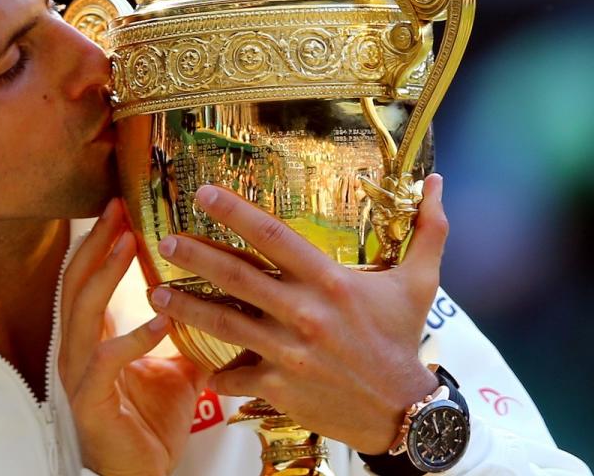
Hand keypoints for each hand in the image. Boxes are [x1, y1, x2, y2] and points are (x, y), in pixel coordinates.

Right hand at [59, 198, 207, 475]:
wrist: (141, 474)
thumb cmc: (151, 423)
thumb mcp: (177, 368)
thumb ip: (188, 333)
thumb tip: (226, 299)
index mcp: (93, 338)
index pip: (86, 278)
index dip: (100, 242)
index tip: (121, 207)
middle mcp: (78, 350)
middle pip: (76, 283)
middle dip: (97, 243)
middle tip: (118, 209)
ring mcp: (79, 375)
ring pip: (82, 313)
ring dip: (105, 275)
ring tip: (128, 244)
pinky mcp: (91, 401)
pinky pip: (107, 361)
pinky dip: (133, 337)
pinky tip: (160, 319)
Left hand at [148, 174, 449, 453]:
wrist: (402, 412)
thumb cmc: (404, 341)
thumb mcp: (421, 283)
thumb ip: (428, 230)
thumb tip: (439, 181)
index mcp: (330, 282)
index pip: (274, 236)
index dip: (235, 212)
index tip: (202, 193)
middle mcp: (304, 313)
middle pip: (237, 276)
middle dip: (195, 256)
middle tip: (164, 241)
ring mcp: (288, 352)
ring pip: (224, 324)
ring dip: (186, 307)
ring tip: (155, 295)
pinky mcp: (278, 387)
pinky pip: (235, 376)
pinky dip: (216, 372)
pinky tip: (199, 365)